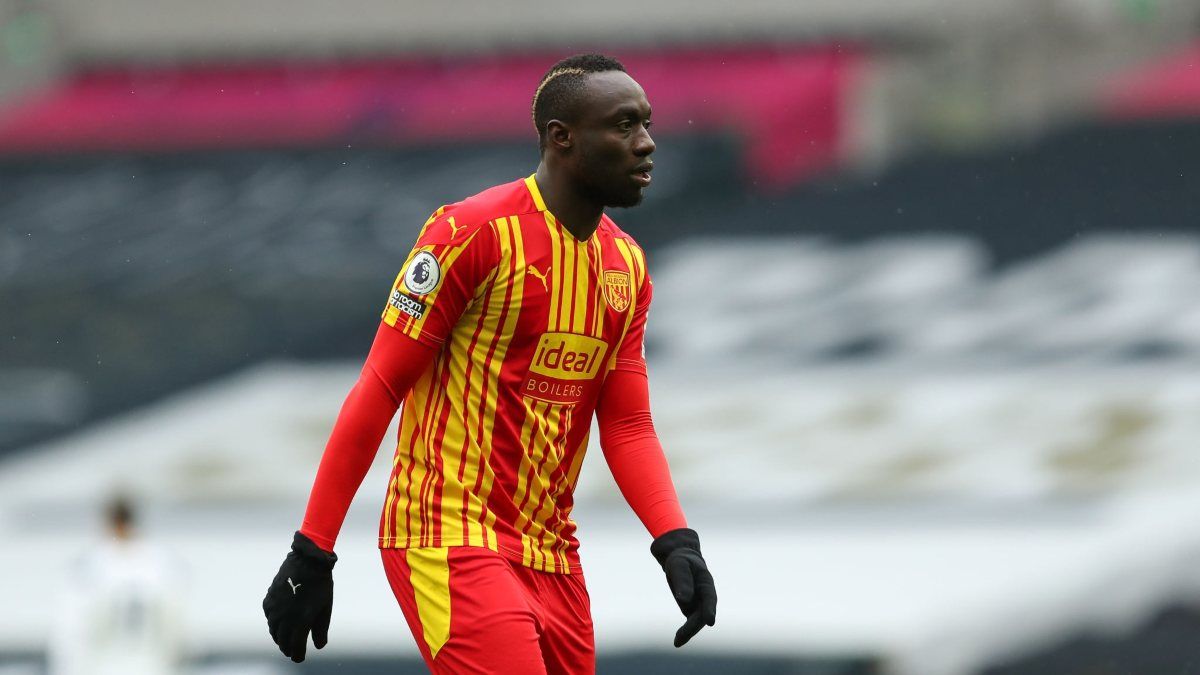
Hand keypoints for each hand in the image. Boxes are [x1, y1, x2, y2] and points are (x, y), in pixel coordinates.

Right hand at [263, 531, 336, 661]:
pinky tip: (278, 624)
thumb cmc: (320, 585)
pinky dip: (274, 624)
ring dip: (279, 637)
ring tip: (284, 641)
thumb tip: (319, 646)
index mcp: (300, 622)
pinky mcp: (269, 599)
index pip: (295, 647)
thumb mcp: (325, 608)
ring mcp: (275, 609)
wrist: (308, 561)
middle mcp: (284, 618)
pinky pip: (269, 617)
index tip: (299, 658)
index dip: (297, 655)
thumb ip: (321, 629)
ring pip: (274, 630)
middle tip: (292, 651)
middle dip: (288, 648)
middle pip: (282, 641)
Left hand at [650, 528, 716, 646]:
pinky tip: (678, 641)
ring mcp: (699, 604)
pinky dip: (685, 632)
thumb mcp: (679, 566)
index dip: (710, 610)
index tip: (710, 621)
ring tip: (677, 642)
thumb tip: (683, 599)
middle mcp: (705, 596)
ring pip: (696, 621)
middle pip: (702, 614)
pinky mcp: (691, 609)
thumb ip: (682, 581)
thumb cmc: (681, 560)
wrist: (680, 559)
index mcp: (706, 583)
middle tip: (681, 636)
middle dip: (693, 626)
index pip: (709, 598)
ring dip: (689, 632)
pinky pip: (690, 623)